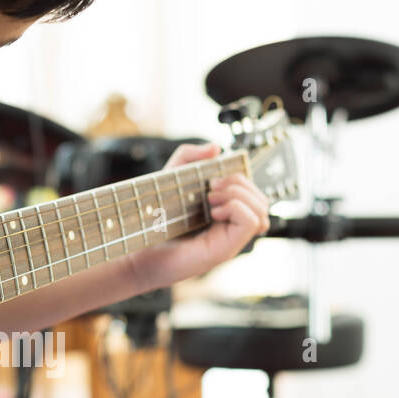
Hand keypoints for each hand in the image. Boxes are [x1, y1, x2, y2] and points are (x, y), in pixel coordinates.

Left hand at [124, 142, 270, 292]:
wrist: (137, 246)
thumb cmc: (152, 219)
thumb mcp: (171, 176)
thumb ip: (190, 156)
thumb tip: (216, 148)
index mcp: (224, 211)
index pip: (253, 193)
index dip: (240, 179)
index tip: (213, 178)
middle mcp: (230, 227)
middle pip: (261, 199)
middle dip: (240, 183)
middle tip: (211, 188)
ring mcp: (230, 239)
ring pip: (261, 209)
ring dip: (238, 194)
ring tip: (211, 200)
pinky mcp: (225, 249)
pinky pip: (252, 222)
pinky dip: (236, 208)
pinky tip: (213, 211)